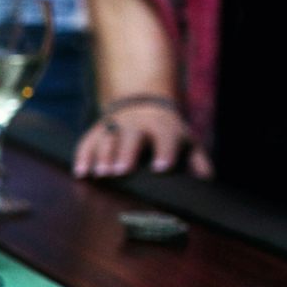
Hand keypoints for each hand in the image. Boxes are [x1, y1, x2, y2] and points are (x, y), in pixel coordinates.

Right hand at [72, 105, 212, 179]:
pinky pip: (87, 141)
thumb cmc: (167, 133)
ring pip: (107, 138)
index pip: (166, 137)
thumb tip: (206, 182)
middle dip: (125, 154)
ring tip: (100, 174)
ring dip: (102, 156)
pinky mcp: (97, 130)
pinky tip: (80, 172)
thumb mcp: (187, 141)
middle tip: (120, 172)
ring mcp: (115, 125)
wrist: (142, 105)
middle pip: (131, 136)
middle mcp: (138, 123)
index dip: (164, 152)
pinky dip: (83, 156)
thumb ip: (197, 161)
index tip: (161, 168)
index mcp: (163, 126)